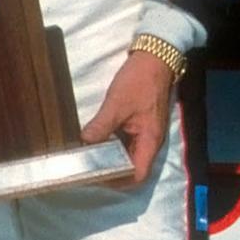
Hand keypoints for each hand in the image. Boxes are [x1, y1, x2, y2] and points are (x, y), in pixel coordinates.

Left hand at [80, 50, 173, 183]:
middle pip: (133, 166)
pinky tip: (97, 137)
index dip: (119, 181)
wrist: (154, 57)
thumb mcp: (117, 103)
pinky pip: (127, 139)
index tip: (98, 178)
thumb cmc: (139, 81)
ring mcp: (146, 131)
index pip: (138, 175)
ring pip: (129, 152)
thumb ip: (102, 125)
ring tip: (89, 155)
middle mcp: (150, 142)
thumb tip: (85, 142)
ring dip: (112, 155)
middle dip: (112, 170)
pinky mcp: (141, 122)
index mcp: (150, 142)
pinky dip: (114, 141)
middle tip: (88, 167)